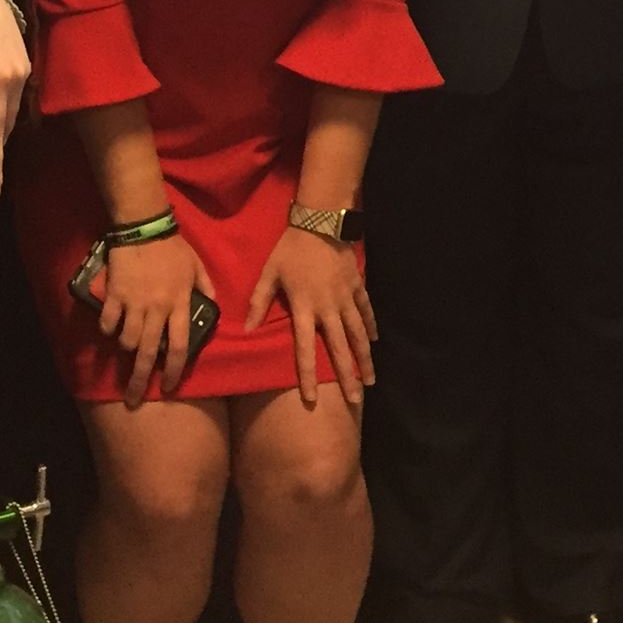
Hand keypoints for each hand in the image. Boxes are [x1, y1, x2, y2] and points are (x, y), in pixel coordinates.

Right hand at [96, 232, 216, 406]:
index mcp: (180, 304)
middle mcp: (157, 309)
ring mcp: (134, 303)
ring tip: (126, 349)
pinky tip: (110, 329)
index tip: (167, 388)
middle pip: (148, 354)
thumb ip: (206, 288)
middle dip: (139, 381)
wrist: (144, 227)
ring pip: (127, 341)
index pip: (179, 347)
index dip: (173, 372)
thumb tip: (214, 307)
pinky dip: (108, 330)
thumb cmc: (173, 247)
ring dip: (126, 349)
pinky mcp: (115, 295)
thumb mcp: (197, 266)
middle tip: (133, 399)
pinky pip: (108, 322)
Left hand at [247, 224, 378, 410]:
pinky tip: (375, 341)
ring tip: (370, 380)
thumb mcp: (269, 273)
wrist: (320, 222)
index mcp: (304, 307)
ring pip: (358, 334)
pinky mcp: (357, 286)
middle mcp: (328, 308)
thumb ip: (259, 301)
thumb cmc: (291, 249)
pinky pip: (366, 310)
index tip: (312, 399)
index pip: (304, 348)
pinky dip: (371, 326)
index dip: (307, 375)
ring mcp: (345, 298)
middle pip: (338, 348)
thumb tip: (247, 329)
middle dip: (346, 376)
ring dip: (364, 358)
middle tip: (354, 400)